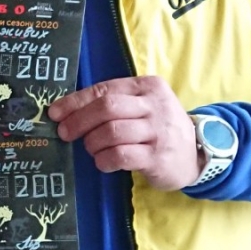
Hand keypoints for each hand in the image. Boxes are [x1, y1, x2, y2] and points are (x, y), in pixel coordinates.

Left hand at [48, 76, 199, 190]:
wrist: (196, 154)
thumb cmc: (159, 128)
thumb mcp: (143, 107)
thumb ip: (114, 104)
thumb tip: (67, 111)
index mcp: (148, 87)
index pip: (104, 90)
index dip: (75, 102)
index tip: (55, 113)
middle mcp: (155, 105)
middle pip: (106, 108)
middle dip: (79, 121)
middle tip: (65, 133)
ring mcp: (158, 131)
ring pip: (111, 132)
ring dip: (92, 143)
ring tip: (92, 149)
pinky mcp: (157, 156)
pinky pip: (120, 155)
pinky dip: (104, 160)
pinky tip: (103, 162)